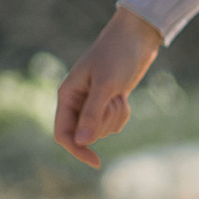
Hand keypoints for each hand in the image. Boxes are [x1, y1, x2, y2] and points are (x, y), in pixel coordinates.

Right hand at [55, 5, 162, 165]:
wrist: (136, 37)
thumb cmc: (117, 55)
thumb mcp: (105, 84)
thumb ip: (92, 113)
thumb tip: (81, 142)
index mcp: (67, 96)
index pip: (63, 134)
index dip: (76, 150)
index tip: (96, 161)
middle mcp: (76, 102)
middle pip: (87, 135)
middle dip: (104, 122)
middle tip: (113, 98)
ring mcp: (93, 104)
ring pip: (103, 130)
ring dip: (115, 116)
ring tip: (118, 93)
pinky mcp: (108, 103)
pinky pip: (115, 123)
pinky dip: (122, 113)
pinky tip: (123, 95)